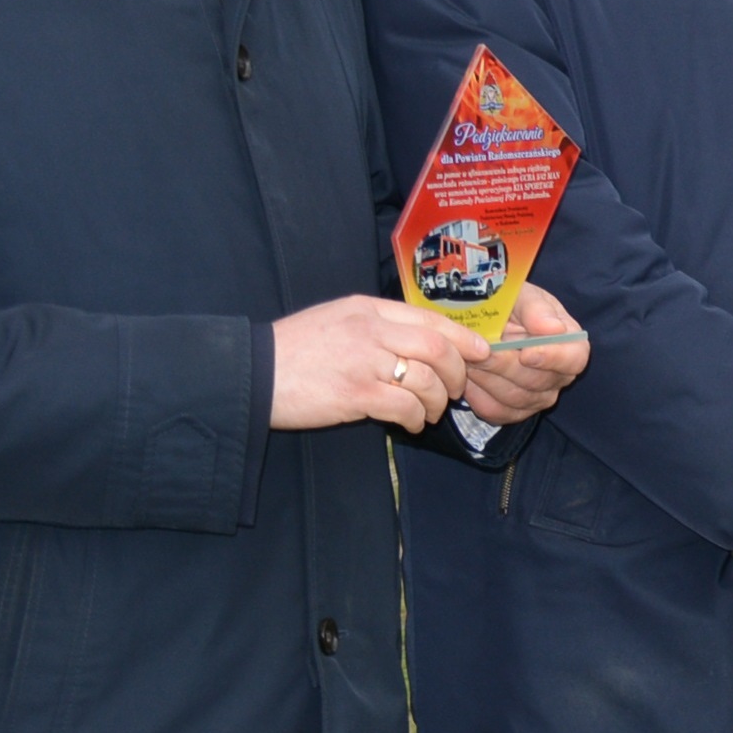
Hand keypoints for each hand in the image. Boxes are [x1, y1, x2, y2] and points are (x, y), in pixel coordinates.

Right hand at [271, 294, 469, 431]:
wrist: (251, 373)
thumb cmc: (295, 350)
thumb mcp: (337, 321)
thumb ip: (376, 326)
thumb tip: (422, 343)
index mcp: (367, 309)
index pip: (429, 318)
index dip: (463, 338)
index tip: (480, 352)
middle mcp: (369, 330)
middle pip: (437, 347)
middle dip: (457, 373)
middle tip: (456, 390)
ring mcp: (363, 362)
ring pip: (427, 380)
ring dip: (437, 401)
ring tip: (430, 412)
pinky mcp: (355, 394)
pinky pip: (406, 406)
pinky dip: (416, 418)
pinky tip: (410, 422)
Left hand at [459, 283, 586, 427]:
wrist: (486, 323)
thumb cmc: (510, 307)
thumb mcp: (522, 297)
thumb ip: (536, 309)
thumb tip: (553, 329)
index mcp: (570, 345)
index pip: (574, 360)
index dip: (552, 358)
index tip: (526, 352)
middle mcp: (559, 377)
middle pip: (539, 382)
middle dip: (505, 366)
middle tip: (479, 351)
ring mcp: (538, 398)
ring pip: (515, 398)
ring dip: (487, 378)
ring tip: (468, 358)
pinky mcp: (514, 412)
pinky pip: (495, 411)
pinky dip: (477, 394)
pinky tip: (467, 375)